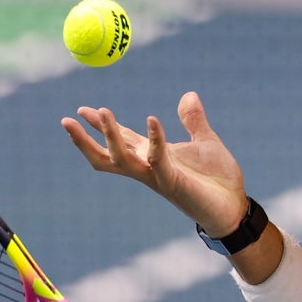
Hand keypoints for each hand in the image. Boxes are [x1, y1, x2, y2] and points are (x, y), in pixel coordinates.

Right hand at [60, 91, 247, 235]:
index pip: (120, 139)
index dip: (100, 126)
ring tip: (102, 111)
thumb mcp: (205, 141)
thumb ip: (193, 120)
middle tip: (67, 120)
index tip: (81, 110)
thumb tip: (188, 95)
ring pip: (123, 158)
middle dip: (85, 140)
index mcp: (151, 156)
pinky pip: (158, 160)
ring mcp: (158, 177)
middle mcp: (148, 168)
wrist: (234, 206)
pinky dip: (154, 139)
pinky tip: (151, 119)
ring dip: (110, 136)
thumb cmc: (217, 178)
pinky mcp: (173, 183)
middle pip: (107, 155)